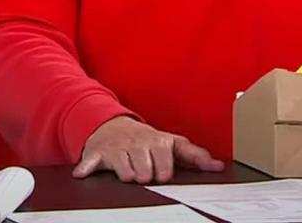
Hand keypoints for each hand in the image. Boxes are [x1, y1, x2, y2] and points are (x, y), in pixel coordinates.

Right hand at [71, 116, 223, 183]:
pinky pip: (91, 163)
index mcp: (157, 141)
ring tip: (129, 169)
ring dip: (126, 176)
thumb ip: (195, 156)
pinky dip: (86, 168)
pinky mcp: (98, 153)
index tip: (163, 174)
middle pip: (146, 174)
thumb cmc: (146, 140)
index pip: (165, 163)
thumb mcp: (172, 144)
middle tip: (144, 170)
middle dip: (145, 176)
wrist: (112, 125)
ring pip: (126, 175)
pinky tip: (83, 173)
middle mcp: (137, 142)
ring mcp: (117, 148)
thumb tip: (218, 167)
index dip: (165, 172)